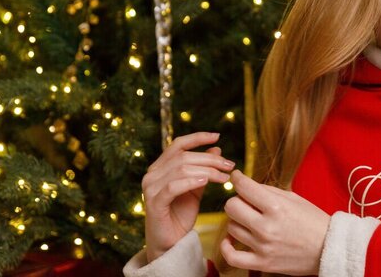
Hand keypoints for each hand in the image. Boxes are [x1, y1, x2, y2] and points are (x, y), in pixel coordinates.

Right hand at [142, 132, 235, 262]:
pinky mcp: (154, 203)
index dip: (198, 138)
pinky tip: (205, 182)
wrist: (169, 244)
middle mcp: (152, 174)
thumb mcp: (196, 189)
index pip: (178, 144)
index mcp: (160, 167)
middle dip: (210, 159)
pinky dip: (190, 181)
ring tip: (223, 176)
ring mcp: (151, 188)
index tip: (217, 136)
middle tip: (229, 165)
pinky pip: (173, 186)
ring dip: (206, 170)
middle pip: (183, 156)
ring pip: (180, 169)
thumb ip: (203, 169)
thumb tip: (217, 149)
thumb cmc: (181, 216)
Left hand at [220, 170, 329, 275]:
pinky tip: (231, 240)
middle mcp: (267, 227)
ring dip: (238, 221)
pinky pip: (232, 256)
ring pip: (231, 227)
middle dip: (237, 200)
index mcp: (276, 207)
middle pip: (232, 207)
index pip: (244, 187)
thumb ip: (268, 191)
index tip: (237, 178)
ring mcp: (263, 247)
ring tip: (249, 220)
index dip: (238, 179)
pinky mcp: (262, 263)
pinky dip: (226, 247)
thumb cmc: (313, 221)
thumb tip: (245, 185)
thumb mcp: (294, 198)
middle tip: (246, 202)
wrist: (328, 248)